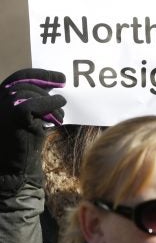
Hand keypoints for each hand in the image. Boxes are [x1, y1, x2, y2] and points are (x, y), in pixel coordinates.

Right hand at [0, 69, 65, 193]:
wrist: (14, 167)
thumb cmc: (24, 143)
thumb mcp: (29, 117)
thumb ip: (35, 101)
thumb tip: (54, 87)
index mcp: (0, 100)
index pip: (18, 78)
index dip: (40, 75)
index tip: (60, 77)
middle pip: (25, 83)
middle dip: (47, 83)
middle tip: (63, 87)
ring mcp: (2, 108)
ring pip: (31, 93)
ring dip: (50, 102)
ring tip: (59, 114)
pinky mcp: (13, 115)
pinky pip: (35, 103)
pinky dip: (50, 106)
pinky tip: (58, 117)